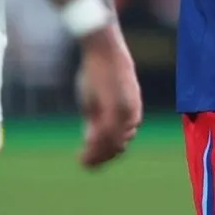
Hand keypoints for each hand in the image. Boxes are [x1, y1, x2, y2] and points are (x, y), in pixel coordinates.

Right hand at [75, 27, 141, 168]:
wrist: (104, 50)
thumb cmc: (99, 71)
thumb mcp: (98, 99)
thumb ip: (98, 119)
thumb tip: (91, 137)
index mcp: (130, 112)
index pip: (122, 141)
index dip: (107, 153)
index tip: (91, 160)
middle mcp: (131, 114)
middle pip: (118, 146)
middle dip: (101, 158)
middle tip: (86, 164)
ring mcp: (125, 112)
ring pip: (113, 144)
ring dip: (97, 156)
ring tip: (83, 162)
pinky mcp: (117, 108)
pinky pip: (107, 135)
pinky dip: (94, 147)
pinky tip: (83, 151)